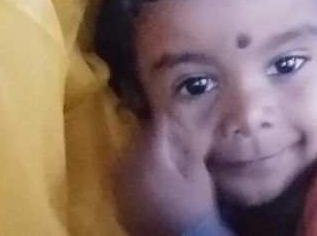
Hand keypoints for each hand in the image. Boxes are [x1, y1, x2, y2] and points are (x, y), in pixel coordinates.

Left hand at [115, 115, 217, 235]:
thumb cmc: (193, 205)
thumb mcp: (197, 174)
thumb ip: (187, 151)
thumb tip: (182, 136)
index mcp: (152, 160)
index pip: (153, 131)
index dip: (159, 120)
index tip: (163, 111)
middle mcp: (131, 171)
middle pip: (133, 144)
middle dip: (144, 136)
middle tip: (155, 132)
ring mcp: (121, 190)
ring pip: (122, 161)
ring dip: (133, 154)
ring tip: (145, 152)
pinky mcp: (119, 205)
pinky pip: (119, 180)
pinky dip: (127, 173)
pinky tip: (138, 174)